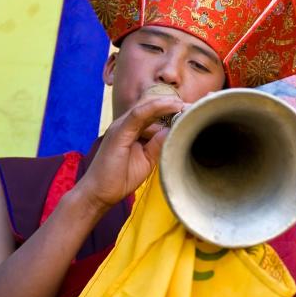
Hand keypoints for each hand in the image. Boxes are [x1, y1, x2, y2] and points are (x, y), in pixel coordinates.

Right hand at [75, 96, 187, 210]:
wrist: (99, 193)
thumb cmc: (120, 178)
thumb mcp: (148, 159)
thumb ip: (159, 143)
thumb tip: (174, 131)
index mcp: (133, 129)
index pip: (154, 112)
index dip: (174, 109)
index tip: (194, 111)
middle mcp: (126, 123)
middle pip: (152, 105)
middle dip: (175, 104)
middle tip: (196, 105)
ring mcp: (121, 126)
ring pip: (147, 106)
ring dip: (169, 103)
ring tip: (188, 104)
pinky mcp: (118, 132)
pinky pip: (138, 114)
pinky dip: (156, 108)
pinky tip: (173, 106)